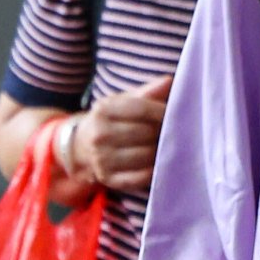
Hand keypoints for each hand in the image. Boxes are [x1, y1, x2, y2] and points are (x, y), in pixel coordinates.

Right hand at [69, 77, 170, 195]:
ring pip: (145, 156)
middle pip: (145, 133)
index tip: (175, 114)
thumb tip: (169, 81)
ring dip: (160, 153)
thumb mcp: (124, 101)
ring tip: (164, 147)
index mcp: (104, 109)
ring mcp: (101, 159)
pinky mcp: (107, 179)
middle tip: (172, 133)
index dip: (162, 112)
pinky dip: (153, 172)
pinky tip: (157, 164)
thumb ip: (148, 92)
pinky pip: (139, 178)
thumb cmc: (113, 119)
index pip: (141, 108)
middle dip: (163, 133)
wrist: (83, 144)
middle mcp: (99, 135)